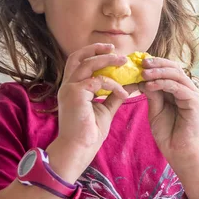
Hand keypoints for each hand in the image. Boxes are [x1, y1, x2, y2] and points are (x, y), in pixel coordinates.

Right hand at [51, 43, 132, 180]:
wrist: (79, 148)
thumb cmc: (89, 132)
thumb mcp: (105, 109)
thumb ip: (114, 95)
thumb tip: (131, 84)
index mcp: (73, 87)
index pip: (79, 62)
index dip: (93, 53)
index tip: (111, 51)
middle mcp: (68, 85)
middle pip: (79, 57)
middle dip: (97, 49)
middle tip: (116, 50)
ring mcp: (69, 88)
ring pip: (88, 64)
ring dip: (108, 61)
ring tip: (125, 63)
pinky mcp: (75, 94)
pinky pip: (98, 81)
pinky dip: (114, 85)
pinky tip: (125, 94)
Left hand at [139, 57, 198, 169]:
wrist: (180, 150)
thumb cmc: (168, 133)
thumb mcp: (155, 109)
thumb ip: (153, 94)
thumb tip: (144, 78)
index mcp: (178, 89)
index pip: (168, 70)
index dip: (155, 64)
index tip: (138, 63)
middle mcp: (187, 89)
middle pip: (173, 68)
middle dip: (157, 64)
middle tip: (141, 63)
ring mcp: (192, 94)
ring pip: (176, 74)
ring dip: (158, 72)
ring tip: (143, 73)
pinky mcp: (194, 101)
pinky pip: (177, 87)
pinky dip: (163, 83)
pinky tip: (149, 85)